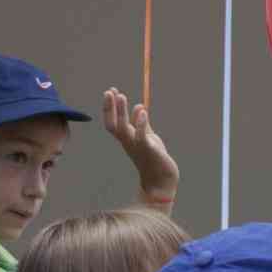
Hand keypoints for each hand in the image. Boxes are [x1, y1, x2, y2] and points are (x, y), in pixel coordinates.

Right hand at [103, 88, 177, 207]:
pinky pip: (142, 136)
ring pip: (124, 129)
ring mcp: (137, 146)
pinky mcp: (149, 150)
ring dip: (122, 112)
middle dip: (110, 108)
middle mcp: (129, 142)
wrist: (161, 181)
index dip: (110, 108)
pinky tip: (142, 110)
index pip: (113, 122)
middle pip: (113, 124)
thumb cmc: (153, 159)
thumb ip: (142, 125)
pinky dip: (140, 124)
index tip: (110, 91)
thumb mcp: (147, 138)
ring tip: (121, 96)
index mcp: (127, 139)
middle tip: (109, 91)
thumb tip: (139, 108)